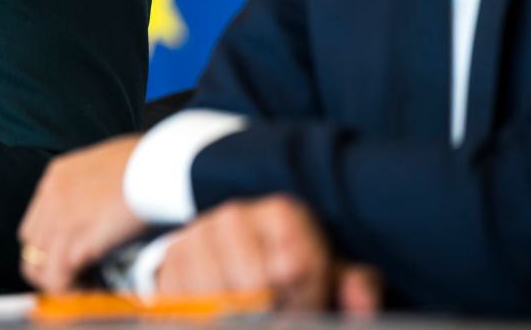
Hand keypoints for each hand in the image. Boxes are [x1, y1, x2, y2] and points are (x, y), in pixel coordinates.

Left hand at [19, 134, 144, 291]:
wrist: (164, 168)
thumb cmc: (152, 163)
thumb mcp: (111, 163)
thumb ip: (97, 185)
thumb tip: (107, 206)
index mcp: (58, 175)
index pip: (38, 216)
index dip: (54, 239)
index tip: (77, 251)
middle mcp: (52, 195)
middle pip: (32, 242)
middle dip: (52, 260)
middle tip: (82, 271)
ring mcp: (60, 219)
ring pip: (37, 264)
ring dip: (61, 278)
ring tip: (89, 283)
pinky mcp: (75, 241)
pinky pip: (57, 278)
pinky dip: (71, 289)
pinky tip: (94, 287)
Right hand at [156, 195, 382, 312]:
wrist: (237, 251)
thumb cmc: (297, 271)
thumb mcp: (334, 274)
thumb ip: (356, 286)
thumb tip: (360, 300)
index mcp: (283, 213)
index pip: (293, 269)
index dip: (303, 301)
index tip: (307, 305)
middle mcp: (235, 216)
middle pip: (251, 287)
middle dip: (268, 313)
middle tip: (277, 313)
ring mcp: (197, 235)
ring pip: (215, 299)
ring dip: (233, 316)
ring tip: (249, 315)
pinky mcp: (170, 259)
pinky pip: (184, 304)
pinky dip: (203, 316)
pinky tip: (221, 315)